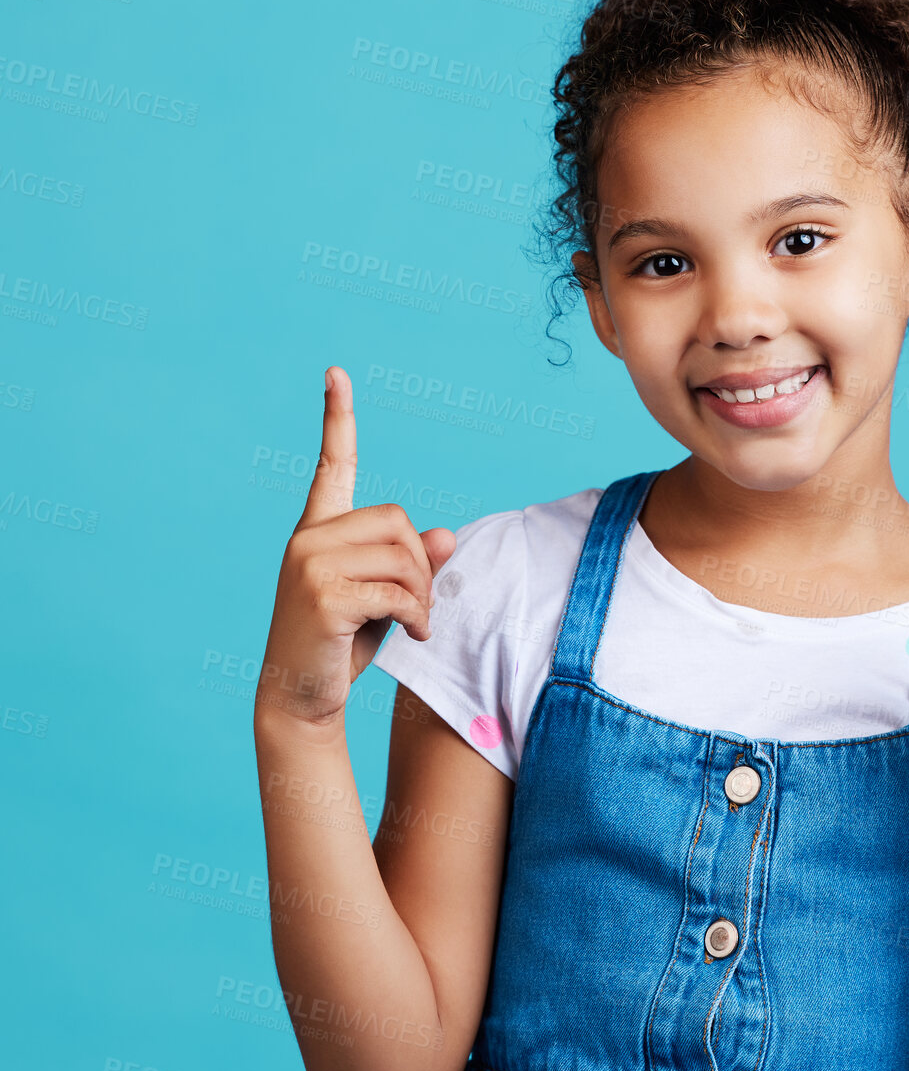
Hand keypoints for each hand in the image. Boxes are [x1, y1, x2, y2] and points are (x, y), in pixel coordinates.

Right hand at [254, 366, 457, 728]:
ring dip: (424, 596)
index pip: (332, 465)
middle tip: (419, 604)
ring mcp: (310, 564)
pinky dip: (418, 616)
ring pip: (403, 557)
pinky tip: (411, 635)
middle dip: (422, 565)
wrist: (300, 697)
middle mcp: (308, 538)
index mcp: (319, 530)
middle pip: (397, 520)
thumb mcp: (385, 596)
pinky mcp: (324, 595)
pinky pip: (399, 591)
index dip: (337, 418)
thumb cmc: (343, 644)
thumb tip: (446, 536)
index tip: (336, 372)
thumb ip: (412, 562)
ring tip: (414, 623)